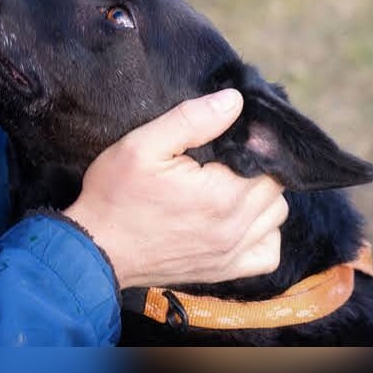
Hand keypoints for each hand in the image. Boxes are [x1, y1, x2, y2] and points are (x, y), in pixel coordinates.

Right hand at [63, 89, 288, 289]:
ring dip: (262, 199)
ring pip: (276, 217)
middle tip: (226, 158)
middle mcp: (234, 228)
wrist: (96, 250)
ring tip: (230, 185)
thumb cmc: (115, 195)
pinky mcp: (223, 271)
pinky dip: (263, 234)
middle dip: (259, 168)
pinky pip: (268, 253)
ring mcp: (230, 253)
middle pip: (276, 187)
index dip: (255, 143)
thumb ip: (191, 119)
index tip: (230, 137)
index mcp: (221, 194)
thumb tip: (234, 101)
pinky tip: (240, 219)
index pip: (268, 160)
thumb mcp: (144, 145)